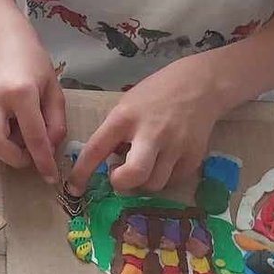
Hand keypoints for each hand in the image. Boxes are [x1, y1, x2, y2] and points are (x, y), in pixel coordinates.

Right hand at [0, 21, 66, 182]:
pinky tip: (12, 126)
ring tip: (22, 137)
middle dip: (15, 160)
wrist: (0, 35)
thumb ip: (55, 121)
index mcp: (21, 94)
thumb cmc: (31, 58)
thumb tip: (49, 148)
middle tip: (31, 156)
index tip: (51, 177)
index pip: (34, 138)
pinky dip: (0, 136)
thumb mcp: (53, 87)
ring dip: (6, 149)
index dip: (44, 162)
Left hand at [65, 58, 223, 195]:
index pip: (97, 149)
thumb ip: (116, 133)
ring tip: (142, 162)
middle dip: (120, 183)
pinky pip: (173, 180)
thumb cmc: (155, 94)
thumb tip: (108, 163)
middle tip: (118, 176)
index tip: (74, 187)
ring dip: (142, 181)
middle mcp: (151, 134)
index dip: (82, 172)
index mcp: (125, 118)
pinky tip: (162, 160)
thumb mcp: (125, 105)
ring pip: (154, 184)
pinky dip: (163, 177)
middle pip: (133, 175)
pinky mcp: (194, 157)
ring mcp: (175, 147)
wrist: (199, 86)